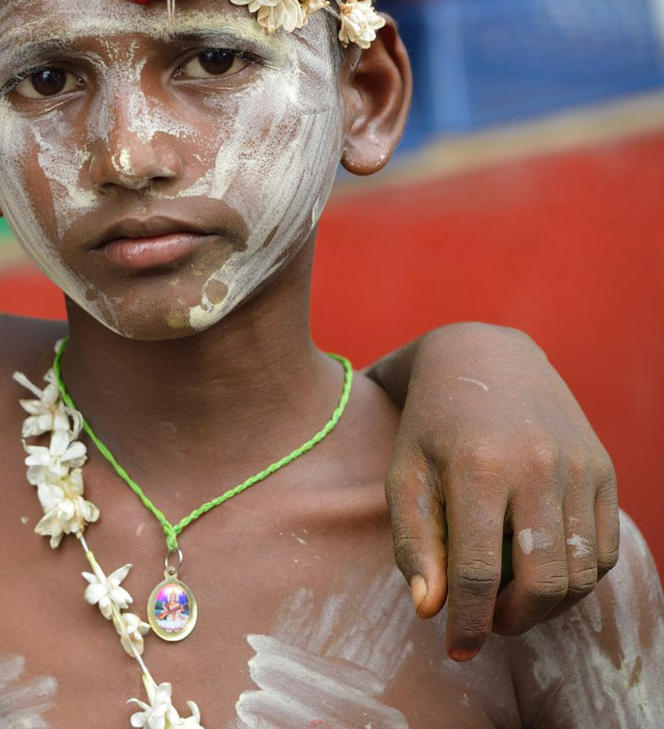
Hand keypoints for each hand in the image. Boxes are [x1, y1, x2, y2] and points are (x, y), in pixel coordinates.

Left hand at [382, 324, 618, 658]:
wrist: (485, 357)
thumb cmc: (431, 425)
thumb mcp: (403, 475)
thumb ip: (413, 543)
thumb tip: (430, 610)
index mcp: (478, 468)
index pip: (476, 571)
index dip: (468, 622)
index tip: (456, 649)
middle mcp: (537, 466)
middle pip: (542, 582)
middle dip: (513, 620)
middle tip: (486, 623)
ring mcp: (579, 467)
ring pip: (580, 574)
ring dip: (547, 606)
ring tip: (509, 601)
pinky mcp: (603, 469)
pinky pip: (603, 550)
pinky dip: (576, 578)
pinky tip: (540, 572)